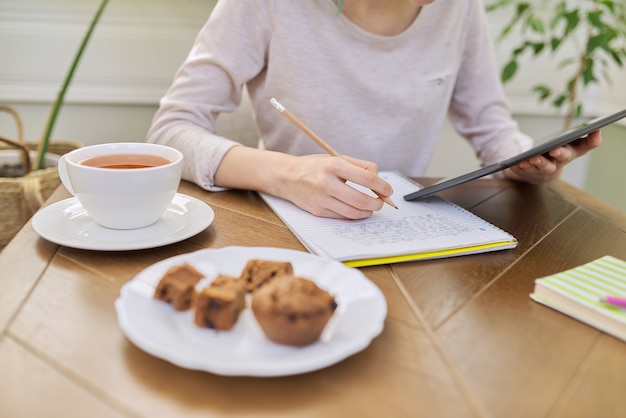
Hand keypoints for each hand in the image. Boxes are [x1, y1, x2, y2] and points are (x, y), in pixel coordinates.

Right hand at [276, 154, 392, 218]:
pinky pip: (342, 216)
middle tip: (381, 202)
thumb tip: (379, 179)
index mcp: (333, 165)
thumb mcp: (336, 158)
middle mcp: (326, 182)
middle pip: (361, 200)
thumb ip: (360, 165)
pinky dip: (354, 215)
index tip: (388, 190)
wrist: (287, 176)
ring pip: (353, 212)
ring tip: (371, 207)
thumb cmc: (315, 166)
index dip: (382, 186)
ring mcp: (321, 199)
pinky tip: (357, 209)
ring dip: (367, 212)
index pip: (366, 178)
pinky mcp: (318, 211)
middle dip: (377, 203)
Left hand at [504, 130, 601, 183]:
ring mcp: (545, 170)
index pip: (586, 146)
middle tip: (555, 149)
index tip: (596, 131)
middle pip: (563, 157)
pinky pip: (525, 171)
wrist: (535, 173)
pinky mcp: (530, 174)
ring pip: (544, 167)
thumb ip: (577, 136)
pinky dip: (521, 167)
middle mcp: (560, 162)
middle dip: (560, 153)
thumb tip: (591, 127)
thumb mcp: (565, 145)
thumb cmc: (553, 154)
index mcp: (572, 151)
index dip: (592, 140)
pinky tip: (516, 163)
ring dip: (538, 163)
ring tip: (532, 158)